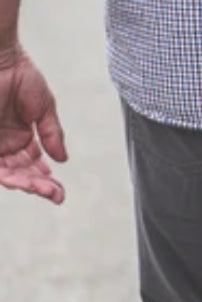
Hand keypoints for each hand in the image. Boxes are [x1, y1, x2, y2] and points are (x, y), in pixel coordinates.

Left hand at [0, 47, 66, 203]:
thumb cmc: (18, 74)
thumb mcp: (44, 107)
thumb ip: (52, 134)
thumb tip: (63, 159)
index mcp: (20, 137)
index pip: (34, 166)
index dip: (46, 181)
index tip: (59, 191)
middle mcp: (4, 143)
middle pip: (21, 174)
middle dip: (38, 186)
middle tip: (54, 194)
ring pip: (6, 173)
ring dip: (23, 184)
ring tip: (40, 189)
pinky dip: (5, 175)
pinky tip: (18, 182)